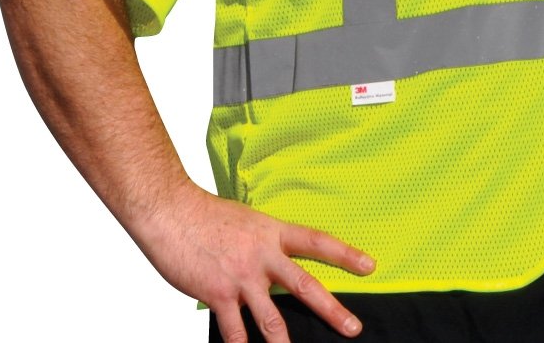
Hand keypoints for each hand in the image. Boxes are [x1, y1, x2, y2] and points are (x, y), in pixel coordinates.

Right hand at [136, 181, 374, 342]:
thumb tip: (274, 266)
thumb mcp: (246, 222)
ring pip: (272, 319)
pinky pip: (235, 333)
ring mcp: (242, 277)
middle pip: (305, 285)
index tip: (370, 266)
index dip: (345, 254)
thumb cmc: (206, 215)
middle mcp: (263, 255)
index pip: (317, 242)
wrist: (173, 212)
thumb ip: (263, 245)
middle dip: (331, 310)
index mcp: (272, 232)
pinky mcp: (219, 295)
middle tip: (353, 327)